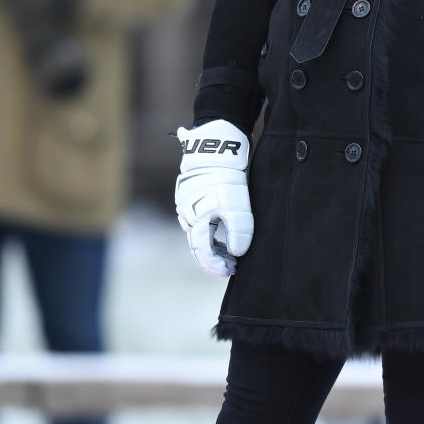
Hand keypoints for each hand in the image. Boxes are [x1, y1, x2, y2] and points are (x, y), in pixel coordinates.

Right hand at [174, 119, 252, 277]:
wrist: (215, 150)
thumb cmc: (226, 180)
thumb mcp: (236, 207)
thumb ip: (237, 232)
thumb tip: (237, 254)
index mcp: (195, 221)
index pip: (202, 252)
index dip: (215, 266)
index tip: (229, 272)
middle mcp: (186, 216)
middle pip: (198, 246)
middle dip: (214, 259)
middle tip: (232, 266)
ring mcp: (187, 206)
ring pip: (198, 234)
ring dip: (213, 247)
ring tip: (231, 255)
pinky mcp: (191, 197)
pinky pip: (199, 222)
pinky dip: (210, 233)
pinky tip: (222, 236)